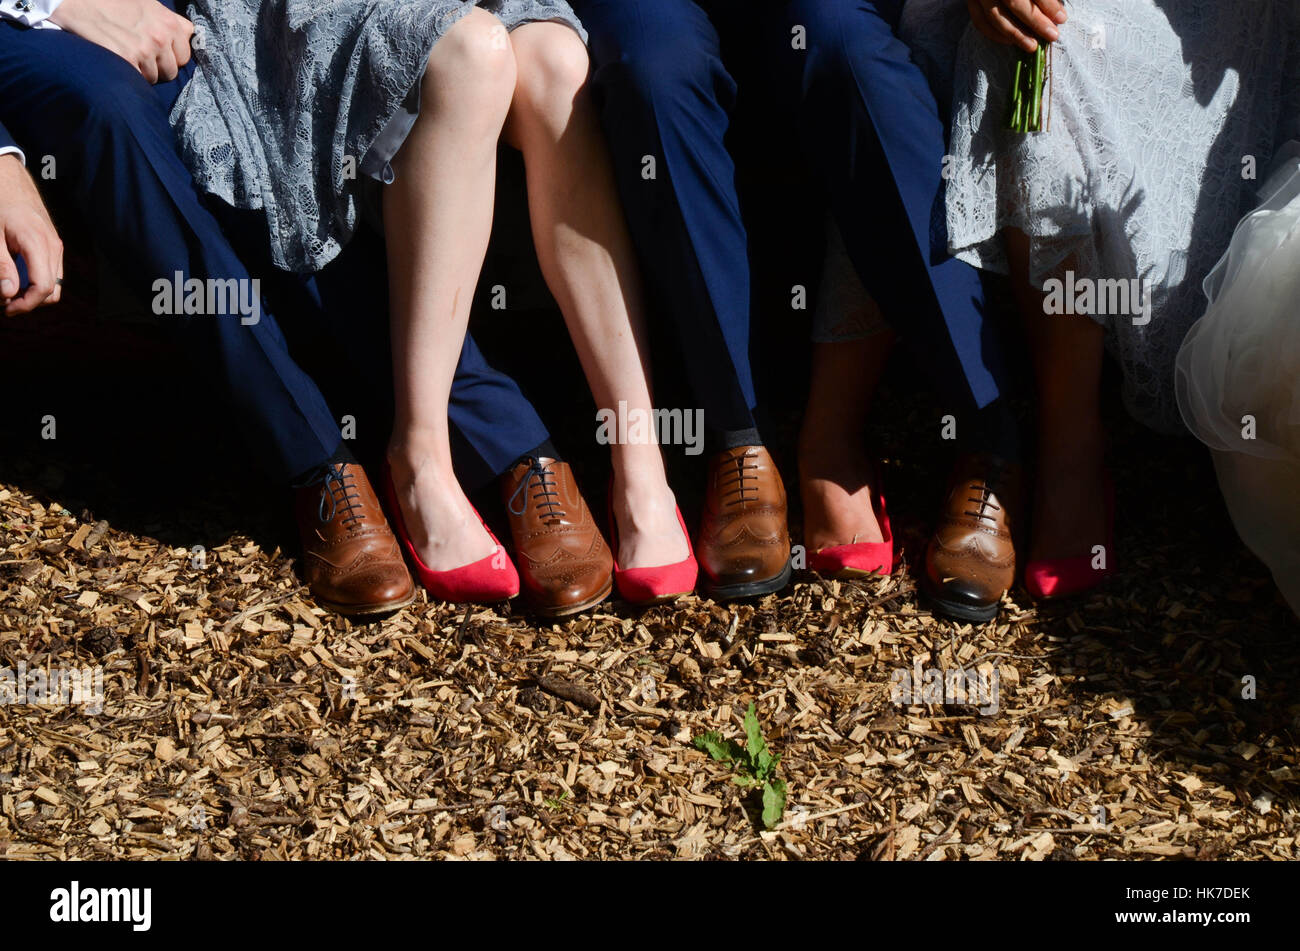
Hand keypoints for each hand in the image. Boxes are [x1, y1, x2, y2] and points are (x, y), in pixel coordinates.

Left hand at [0, 154, 63, 315]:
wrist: (9, 178)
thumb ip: (0, 265)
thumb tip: (8, 294)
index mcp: (38, 244)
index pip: (43, 287)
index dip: (26, 304)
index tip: (6, 309)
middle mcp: (53, 247)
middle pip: (52, 291)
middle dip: (29, 302)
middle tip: (4, 302)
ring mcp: (56, 246)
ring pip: (54, 284)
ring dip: (33, 293)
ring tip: (8, 289)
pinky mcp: (53, 244)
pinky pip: (51, 272)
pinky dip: (36, 281)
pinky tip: (16, 276)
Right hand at [50, 0, 193, 83]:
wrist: (75, 0)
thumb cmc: (112, 1)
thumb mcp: (148, 3)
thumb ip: (171, 21)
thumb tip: (189, 35)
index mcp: (169, 23)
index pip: (184, 56)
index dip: (170, 56)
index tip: (156, 52)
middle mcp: (160, 37)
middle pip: (171, 71)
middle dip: (157, 67)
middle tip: (139, 55)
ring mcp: (144, 49)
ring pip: (154, 78)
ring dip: (142, 72)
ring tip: (127, 55)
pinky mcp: (126, 59)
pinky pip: (138, 80)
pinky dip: (129, 74)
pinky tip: (118, 61)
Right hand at [967, 0, 1067, 52]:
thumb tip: (1056, 13)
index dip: (1048, 4)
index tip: (1061, 18)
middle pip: (1015, 2)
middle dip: (1035, 22)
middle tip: (1052, 35)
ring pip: (996, 16)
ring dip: (1016, 34)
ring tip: (1032, 45)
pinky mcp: (971, 1)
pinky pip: (980, 21)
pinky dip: (994, 34)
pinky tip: (1010, 41)